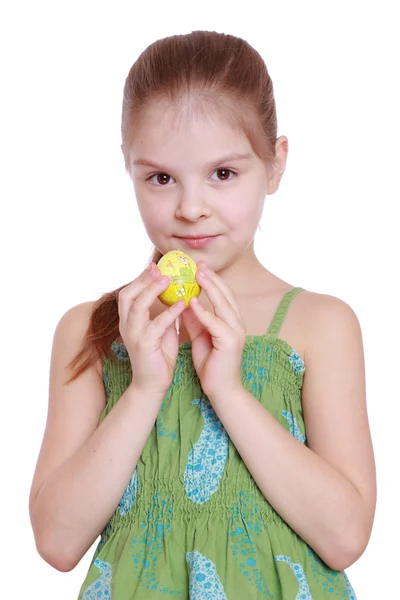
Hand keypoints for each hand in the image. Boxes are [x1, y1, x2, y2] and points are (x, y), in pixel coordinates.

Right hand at [118, 263, 185, 396]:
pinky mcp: (144, 345)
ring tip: (168, 280)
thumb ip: (163, 316)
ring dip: (152, 290)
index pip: (129, 293)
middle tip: (159, 268)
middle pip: (127, 294)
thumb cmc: (158, 358)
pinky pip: (156, 324)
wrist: (151, 385)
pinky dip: (169, 313)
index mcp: (128, 321)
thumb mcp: (160, 331)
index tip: (154, 265)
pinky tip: (181, 304)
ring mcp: (133, 335)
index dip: (140, 278)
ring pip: (137, 306)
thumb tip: (175, 298)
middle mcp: (126, 325)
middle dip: (142, 279)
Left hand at [181, 260, 245, 398]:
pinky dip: (204, 312)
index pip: (223, 294)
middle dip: (212, 278)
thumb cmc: (211, 363)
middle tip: (198, 264)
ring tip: (198, 275)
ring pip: (223, 305)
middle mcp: (237, 323)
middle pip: (225, 295)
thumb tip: (184, 302)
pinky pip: (215, 323)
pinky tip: (192, 302)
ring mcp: (236, 332)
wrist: (221, 389)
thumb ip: (195, 319)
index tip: (199, 266)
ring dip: (210, 289)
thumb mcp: (200, 335)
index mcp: (231, 321)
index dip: (212, 279)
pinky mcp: (230, 342)